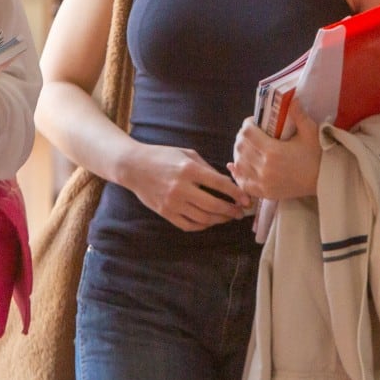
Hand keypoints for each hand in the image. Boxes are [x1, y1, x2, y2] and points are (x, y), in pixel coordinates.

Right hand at [122, 143, 251, 230]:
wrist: (133, 167)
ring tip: (227, 217)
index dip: (236, 193)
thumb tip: (227, 183)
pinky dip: (202, 225)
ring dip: (219, 220)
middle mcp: (181, 188)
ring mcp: (172, 203)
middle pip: (213, 205)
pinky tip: (209, 221)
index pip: (219, 184)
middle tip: (240, 212)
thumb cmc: (162, 156)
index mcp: (189, 169)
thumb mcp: (187, 154)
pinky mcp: (165, 213)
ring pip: (203, 219)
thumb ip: (207, 168)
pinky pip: (189, 225)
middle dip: (231, 210)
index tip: (246, 199)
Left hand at [229, 99, 323, 203]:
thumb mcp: (310, 132)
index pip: (247, 133)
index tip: (253, 122)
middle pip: (240, 147)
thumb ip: (298, 114)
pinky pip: (242, 183)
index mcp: (273, 151)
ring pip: (238, 164)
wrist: (323, 180)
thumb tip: (292, 96)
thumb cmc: (317, 155)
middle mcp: (264, 167)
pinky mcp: (263, 192)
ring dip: (239, 153)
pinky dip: (238, 174)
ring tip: (246, 147)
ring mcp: (262, 182)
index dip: (247, 124)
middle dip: (242, 137)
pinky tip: (237, 166)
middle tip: (249, 133)